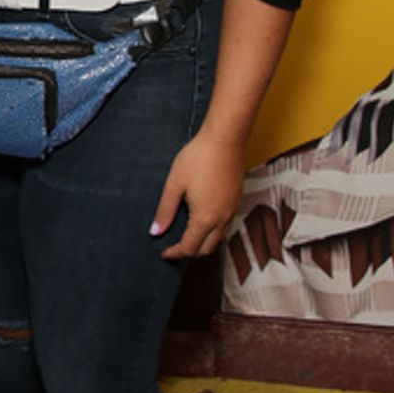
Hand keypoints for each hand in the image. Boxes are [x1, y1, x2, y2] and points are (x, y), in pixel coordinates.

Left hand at [150, 129, 244, 259]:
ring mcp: (232, 210)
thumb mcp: (175, 184)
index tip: (164, 252)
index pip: (190, 248)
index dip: (175, 253)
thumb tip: (156, 231)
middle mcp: (222, 219)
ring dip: (203, 242)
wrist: (225, 139)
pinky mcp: (237, 200)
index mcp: (205, 218)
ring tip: (187, 234)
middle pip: (207, 249)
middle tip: (174, 246)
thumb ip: (164, 210)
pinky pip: (226, 225)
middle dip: (190, 252)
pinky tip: (203, 218)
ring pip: (219, 238)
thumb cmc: (199, 157)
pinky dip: (213, 230)